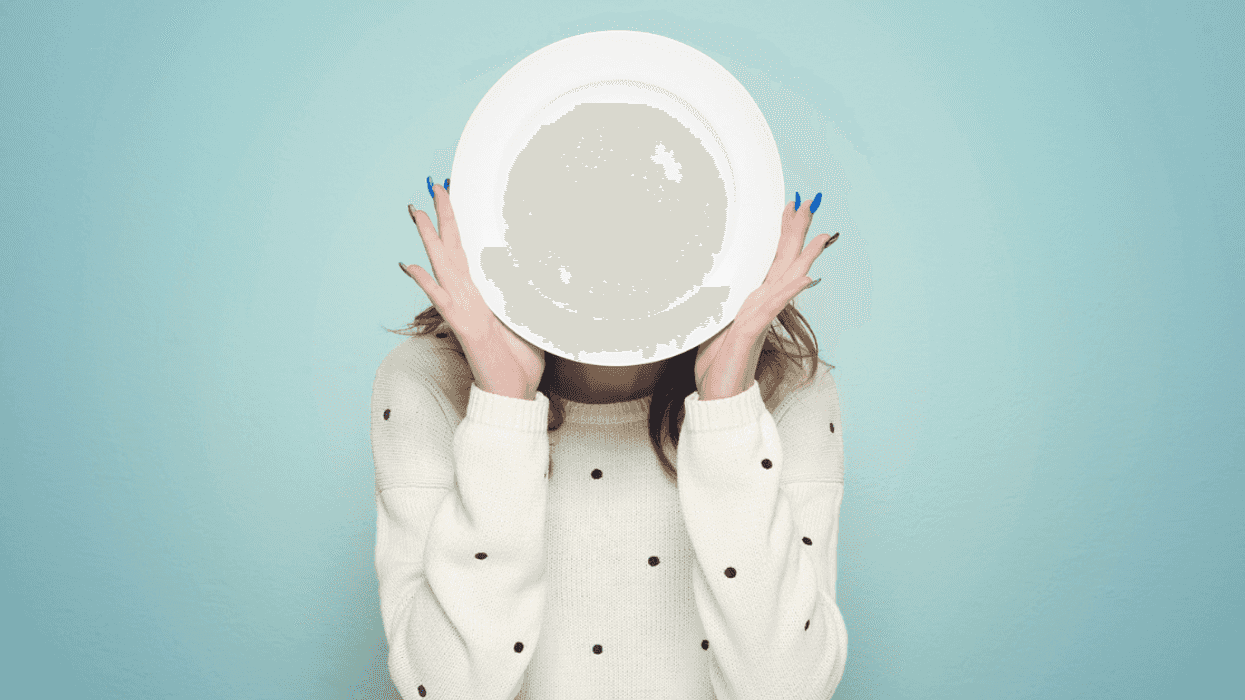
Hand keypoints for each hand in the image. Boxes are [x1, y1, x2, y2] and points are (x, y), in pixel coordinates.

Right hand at [401, 178, 545, 400]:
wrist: (513, 392)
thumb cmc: (521, 361)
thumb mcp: (529, 318)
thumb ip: (526, 294)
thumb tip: (538, 272)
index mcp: (483, 294)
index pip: (470, 250)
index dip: (464, 223)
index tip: (459, 193)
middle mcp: (468, 297)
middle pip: (452, 248)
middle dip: (444, 216)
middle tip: (435, 185)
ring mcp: (462, 310)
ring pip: (441, 265)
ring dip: (429, 237)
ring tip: (417, 211)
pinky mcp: (463, 326)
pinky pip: (440, 299)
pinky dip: (423, 282)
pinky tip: (407, 265)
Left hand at [694, 193, 837, 400]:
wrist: (718, 399)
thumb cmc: (717, 367)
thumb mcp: (714, 327)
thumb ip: (722, 307)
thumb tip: (719, 290)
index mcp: (752, 303)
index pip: (770, 262)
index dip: (780, 235)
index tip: (789, 208)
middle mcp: (761, 307)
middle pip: (783, 263)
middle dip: (796, 233)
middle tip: (809, 203)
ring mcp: (759, 319)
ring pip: (785, 281)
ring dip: (802, 257)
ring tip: (820, 235)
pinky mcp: (752, 333)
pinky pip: (773, 307)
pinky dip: (790, 291)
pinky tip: (805, 276)